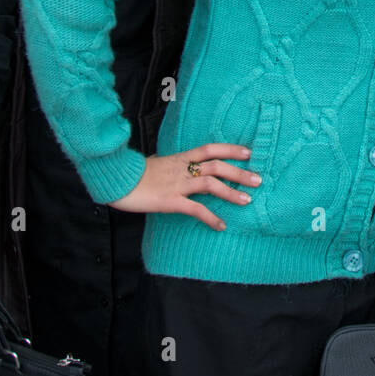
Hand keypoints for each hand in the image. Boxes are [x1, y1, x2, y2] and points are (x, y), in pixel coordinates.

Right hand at [110, 142, 258, 230]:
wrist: (116, 180)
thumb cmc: (133, 174)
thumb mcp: (155, 164)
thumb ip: (169, 165)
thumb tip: (173, 164)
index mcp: (179, 158)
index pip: (210, 149)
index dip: (230, 149)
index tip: (249, 152)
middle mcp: (182, 169)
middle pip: (217, 166)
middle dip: (239, 172)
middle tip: (258, 179)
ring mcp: (177, 184)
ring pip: (211, 184)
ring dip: (231, 192)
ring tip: (247, 201)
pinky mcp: (170, 201)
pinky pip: (195, 209)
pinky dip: (210, 218)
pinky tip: (221, 226)